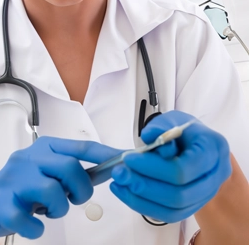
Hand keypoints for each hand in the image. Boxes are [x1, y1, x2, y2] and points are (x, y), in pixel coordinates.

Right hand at [0, 136, 120, 238]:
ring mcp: (14, 178)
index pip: (81, 147)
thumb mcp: (49, 170)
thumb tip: (109, 169)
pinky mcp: (3, 201)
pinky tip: (34, 224)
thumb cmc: (26, 185)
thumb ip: (74, 169)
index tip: (123, 160)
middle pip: (69, 167)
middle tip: (75, 198)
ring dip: (59, 208)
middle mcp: (30, 157)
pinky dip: (37, 227)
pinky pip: (28, 219)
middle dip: (81, 188)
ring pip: (52, 190)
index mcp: (45, 147)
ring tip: (51, 210)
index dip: (105, 154)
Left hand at [110, 110, 231, 222]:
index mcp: (213, 149)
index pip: (183, 168)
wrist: (197, 147)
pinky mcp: (193, 206)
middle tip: (119, 173)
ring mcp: (207, 195)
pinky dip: (145, 205)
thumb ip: (160, 126)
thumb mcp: (172, 119)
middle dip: (144, 185)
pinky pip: (170, 214)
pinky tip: (126, 193)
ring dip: (141, 198)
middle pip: (179, 193)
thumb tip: (148, 136)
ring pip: (175, 209)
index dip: (153, 167)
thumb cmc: (184, 131)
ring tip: (118, 184)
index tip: (127, 158)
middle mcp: (215, 176)